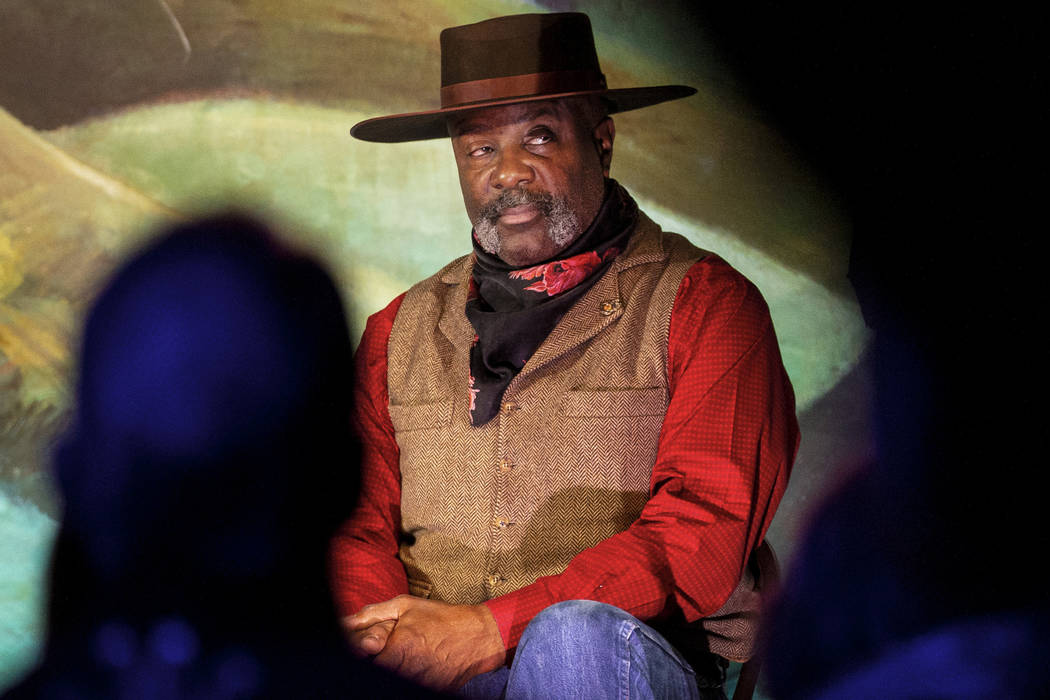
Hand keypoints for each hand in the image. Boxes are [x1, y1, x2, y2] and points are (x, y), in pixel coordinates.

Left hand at [344, 595, 505, 689]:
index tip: (372, 646)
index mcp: (397, 648)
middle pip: (379, 671)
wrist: (479, 636)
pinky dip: (411, 677)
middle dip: (381, 660)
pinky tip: (422, 665)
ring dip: (396, 669)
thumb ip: (371, 615)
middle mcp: (407, 670)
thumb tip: (344, 622)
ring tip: (412, 656)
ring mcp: (420, 683)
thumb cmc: (440, 618)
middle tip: (396, 649)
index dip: (366, 652)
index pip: (363, 658)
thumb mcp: (405, 606)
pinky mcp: (431, 691)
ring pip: (393, 680)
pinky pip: (409, 686)